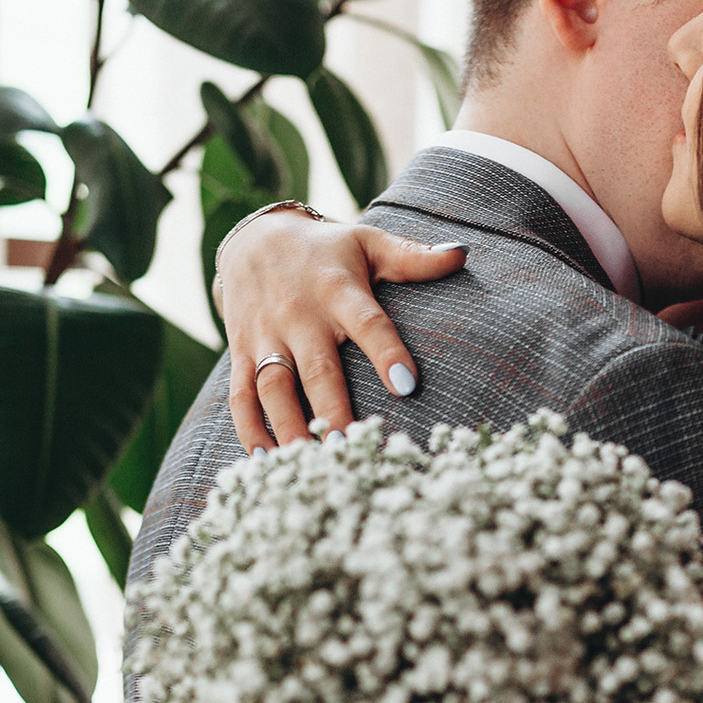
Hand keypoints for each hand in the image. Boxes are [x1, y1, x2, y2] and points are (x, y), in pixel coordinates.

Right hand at [219, 214, 465, 451]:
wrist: (252, 238)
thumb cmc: (325, 250)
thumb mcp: (368, 242)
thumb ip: (412, 256)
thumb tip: (462, 254)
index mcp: (337, 290)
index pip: (366, 322)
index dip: (386, 351)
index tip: (407, 384)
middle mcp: (299, 316)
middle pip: (316, 369)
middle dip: (331, 410)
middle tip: (349, 448)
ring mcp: (266, 337)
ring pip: (274, 388)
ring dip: (289, 428)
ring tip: (308, 463)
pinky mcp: (241, 353)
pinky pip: (240, 396)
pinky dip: (250, 429)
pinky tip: (267, 460)